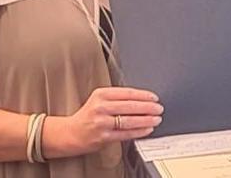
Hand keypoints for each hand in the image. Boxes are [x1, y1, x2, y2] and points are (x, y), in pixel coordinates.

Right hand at [43, 87, 162, 157]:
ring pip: (129, 120)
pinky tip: (147, 129)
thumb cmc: (88, 116)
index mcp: (101, 94)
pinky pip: (125, 133)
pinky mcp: (103, 136)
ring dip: (146, 120)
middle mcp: (101, 107)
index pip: (127, 93)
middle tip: (159, 108)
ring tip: (156, 119)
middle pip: (130, 106)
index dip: (143, 95)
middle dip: (148, 107)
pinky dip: (139, 131)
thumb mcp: (99, 100)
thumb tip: (142, 100)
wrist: (71, 133)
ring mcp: (102, 122)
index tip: (154, 98)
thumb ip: (117, 98)